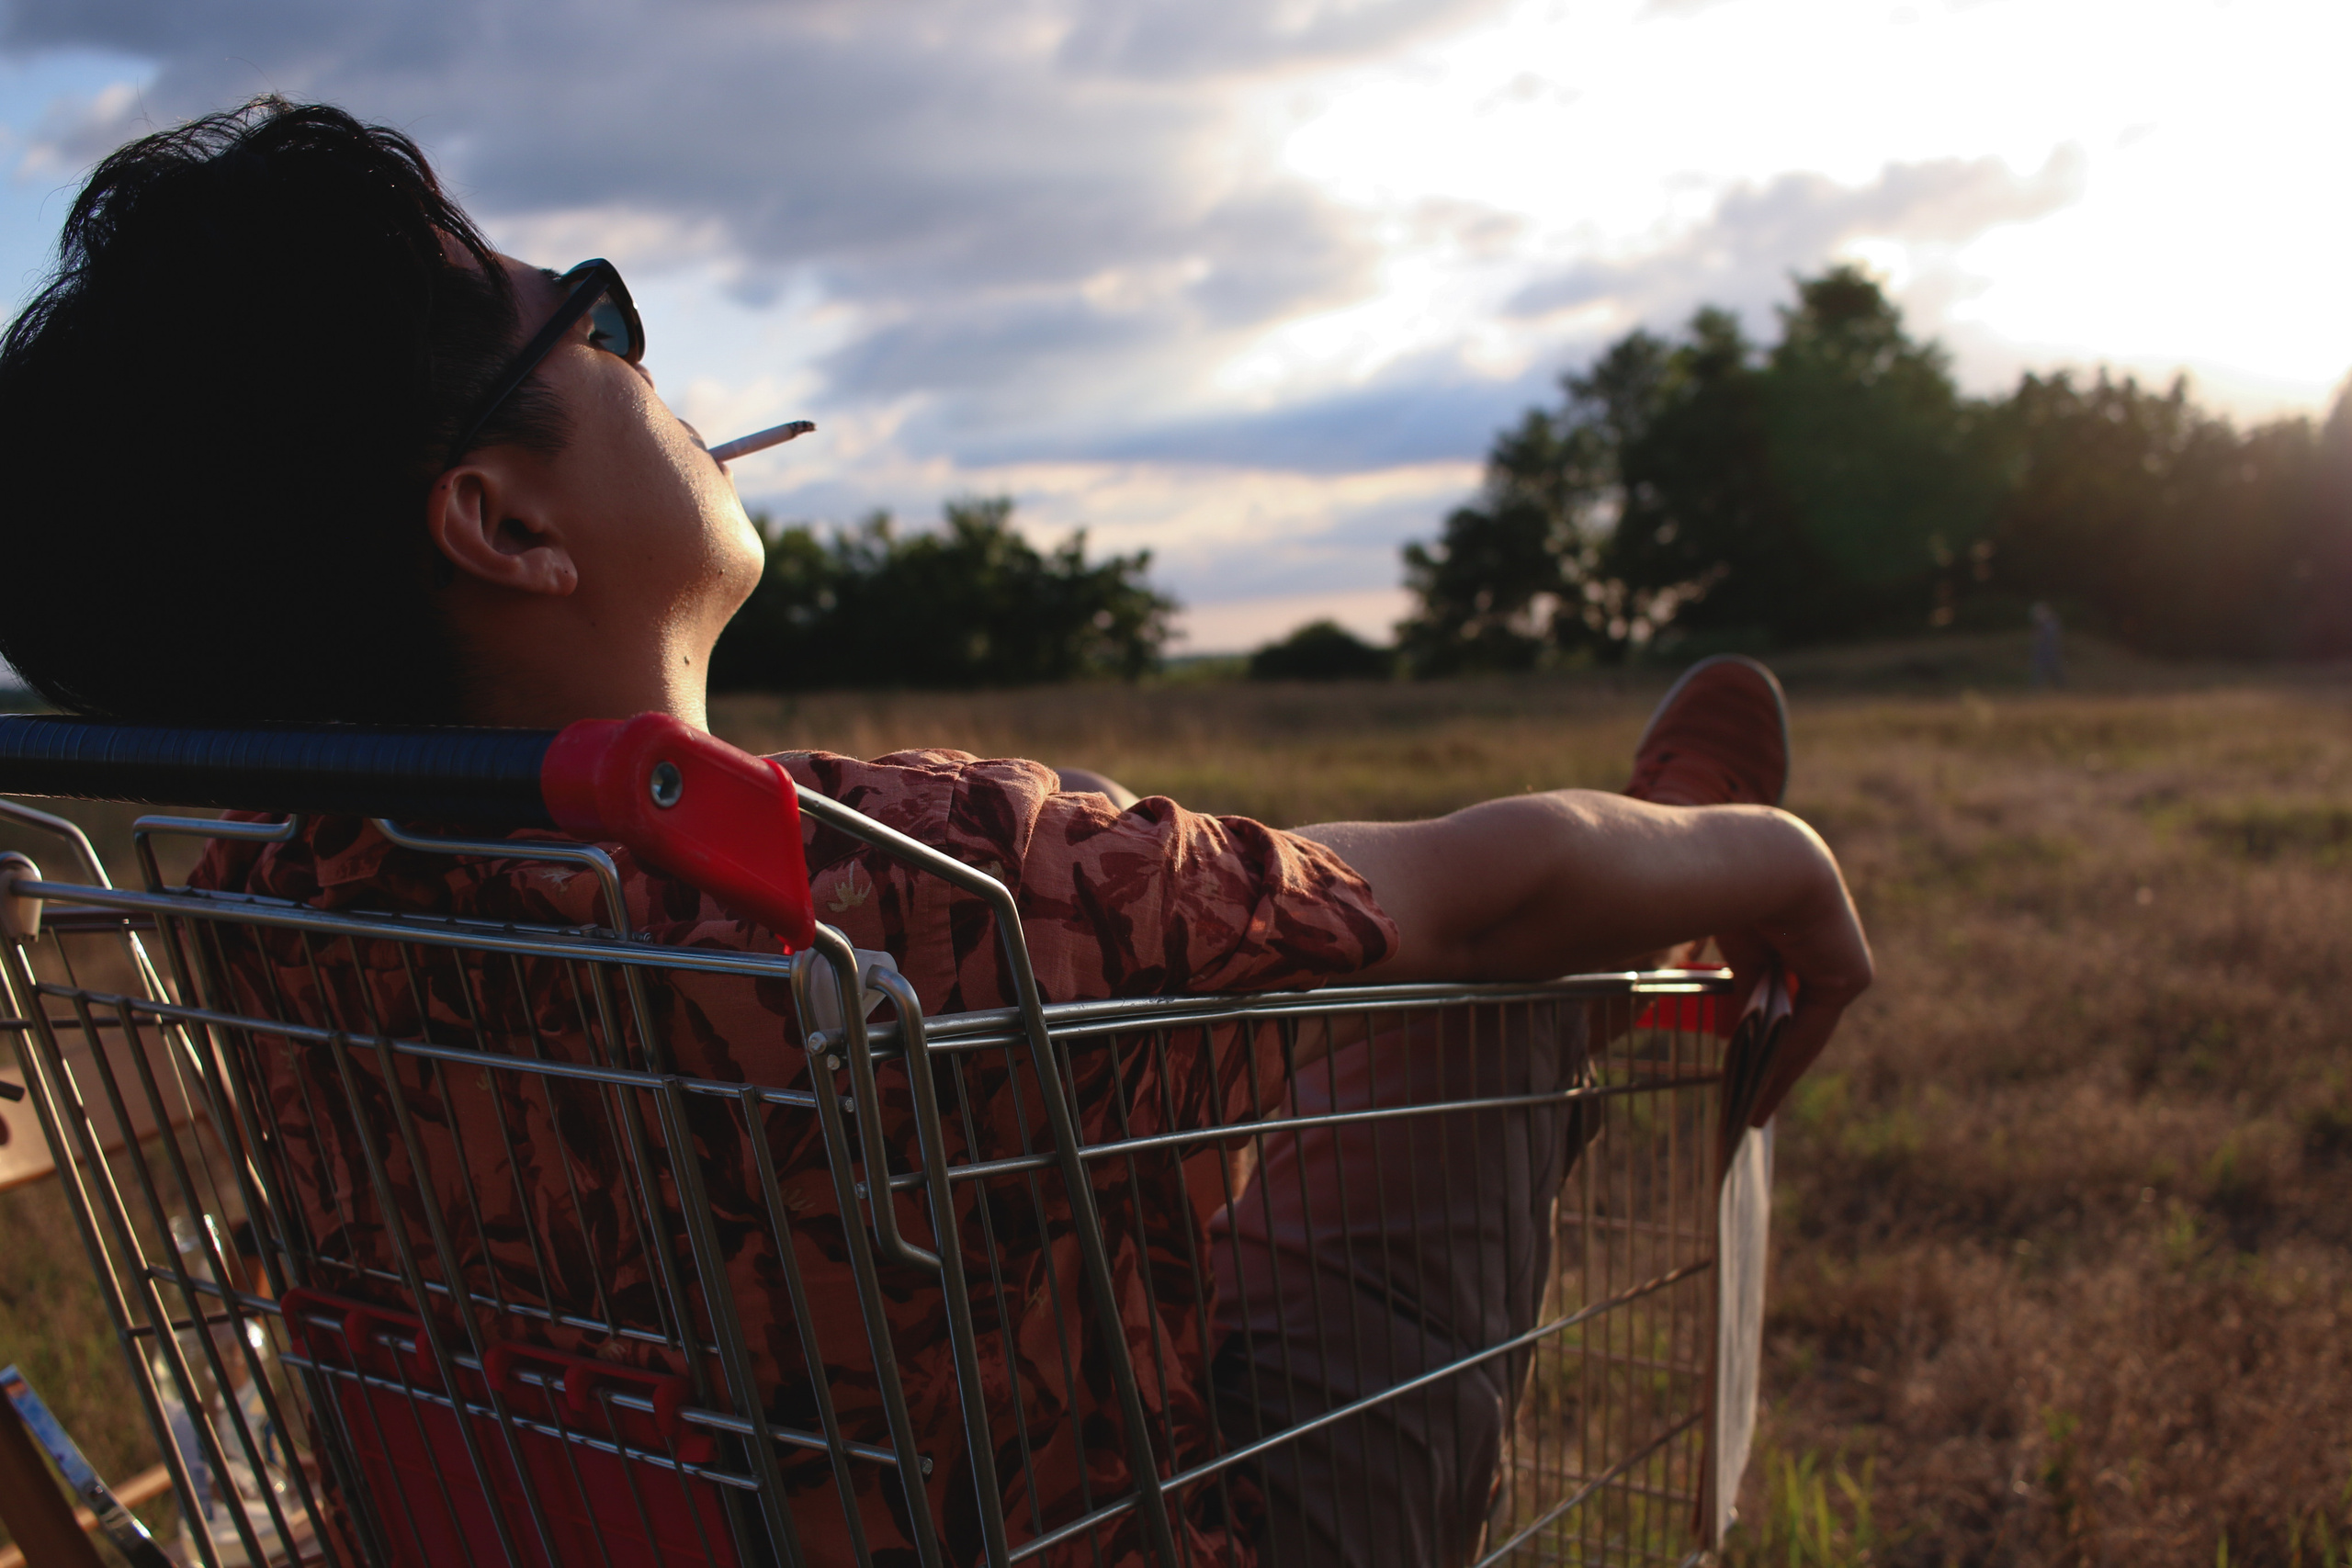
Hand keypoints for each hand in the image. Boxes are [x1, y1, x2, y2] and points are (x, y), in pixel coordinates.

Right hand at [1714, 837, 1871, 1125]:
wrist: (1757, 861)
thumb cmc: (1713, 877)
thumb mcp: (1714, 932)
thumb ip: (1725, 972)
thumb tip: (1710, 1009)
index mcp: (1781, 911)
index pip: (1768, 977)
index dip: (1749, 1019)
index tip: (1729, 1054)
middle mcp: (1814, 931)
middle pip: (1788, 1006)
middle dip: (1765, 1051)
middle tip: (1741, 1095)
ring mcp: (1836, 952)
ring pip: (1801, 1021)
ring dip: (1777, 1066)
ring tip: (1749, 1108)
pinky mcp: (1851, 974)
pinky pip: (1813, 1028)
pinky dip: (1787, 1063)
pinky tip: (1760, 1095)